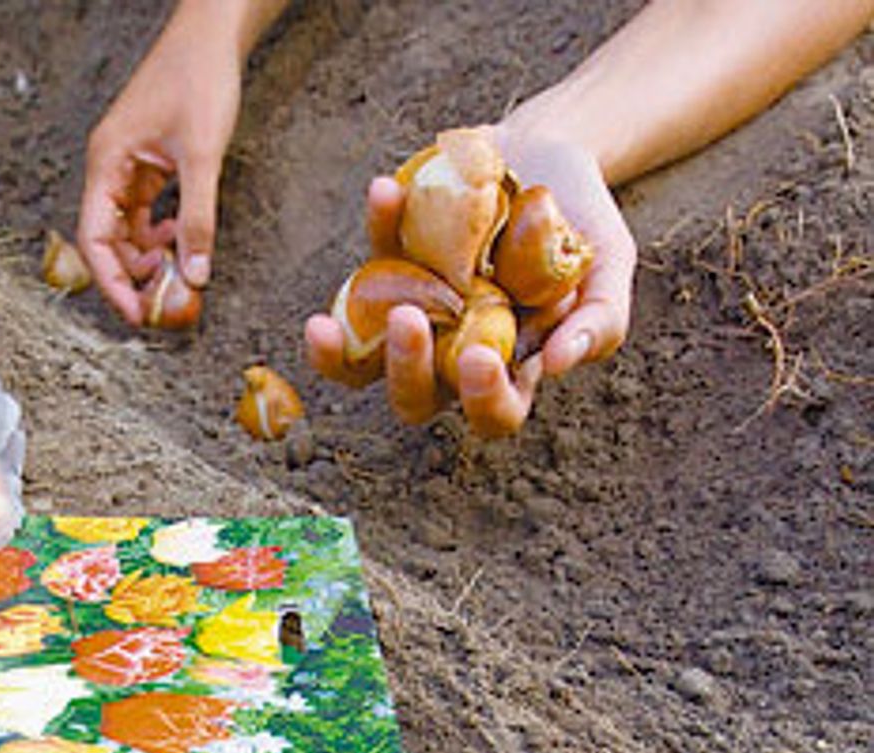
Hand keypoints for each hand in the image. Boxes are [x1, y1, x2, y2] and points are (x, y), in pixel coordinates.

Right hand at [75, 11, 241, 325]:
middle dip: (132, 274)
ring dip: (148, 256)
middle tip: (164, 303)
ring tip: (177, 273)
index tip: (135, 315)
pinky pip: (144, 212)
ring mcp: (127, 166)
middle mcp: (109, 167)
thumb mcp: (202, 156)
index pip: (95, 238)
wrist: (211, 37)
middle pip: (107, 239)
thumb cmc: (197, 78)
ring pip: (127, 229)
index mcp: (107, 162)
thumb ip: (198, 218)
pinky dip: (160, 233)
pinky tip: (181, 240)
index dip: (112, 282)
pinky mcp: (147, 164)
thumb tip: (194, 273)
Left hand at [305, 125, 635, 436]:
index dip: (484, 400)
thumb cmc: (582, 224)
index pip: (495, 413)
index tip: (482, 357)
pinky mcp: (386, 263)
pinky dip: (375, 227)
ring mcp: (411, 311)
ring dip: (340, 352)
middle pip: (415, 398)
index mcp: (509, 366)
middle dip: (405, 370)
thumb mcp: (608, 266)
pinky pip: (368, 257)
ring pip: (363, 358)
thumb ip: (600, 319)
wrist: (548, 155)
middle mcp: (452, 351)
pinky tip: (385, 190)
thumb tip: (557, 364)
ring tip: (328, 322)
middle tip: (409, 320)